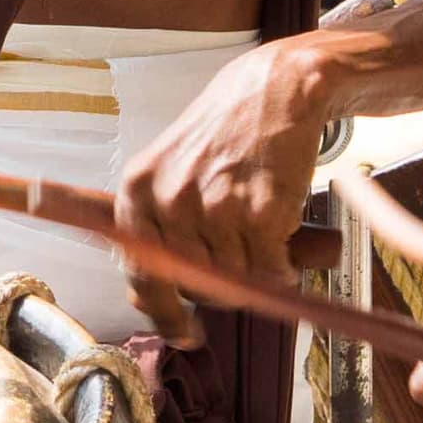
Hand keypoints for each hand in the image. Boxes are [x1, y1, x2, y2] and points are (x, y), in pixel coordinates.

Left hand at [116, 46, 325, 346]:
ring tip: (262, 231)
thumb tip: (146, 298)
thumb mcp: (170, 169)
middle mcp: (170, 201)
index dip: (164, 312)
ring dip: (256, 270)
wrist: (277, 90)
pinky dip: (284, 268)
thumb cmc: (225, 132)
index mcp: (138, 191)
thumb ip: (155, 229)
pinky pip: (272, 272)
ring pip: (236, 281)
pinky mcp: (260, 214)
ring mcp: (215, 208)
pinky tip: (283, 239)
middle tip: (241, 256)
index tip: (183, 332)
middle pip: (196, 284)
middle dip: (223, 282)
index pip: (142, 276)